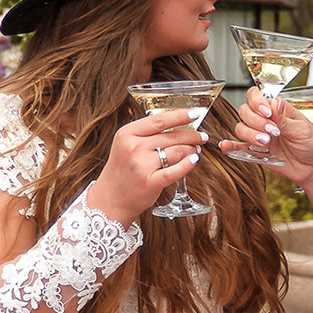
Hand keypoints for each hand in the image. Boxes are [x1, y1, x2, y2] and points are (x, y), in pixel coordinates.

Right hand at [90, 109, 205, 224]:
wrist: (110, 199)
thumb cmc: (122, 171)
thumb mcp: (125, 145)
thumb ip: (146, 134)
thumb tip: (177, 124)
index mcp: (127, 134)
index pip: (159, 120)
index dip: (180, 115)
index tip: (196, 113)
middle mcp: (133, 147)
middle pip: (171, 136)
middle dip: (192, 135)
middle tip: (201, 136)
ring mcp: (141, 165)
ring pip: (176, 151)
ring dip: (191, 150)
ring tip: (196, 150)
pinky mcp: (150, 182)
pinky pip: (176, 170)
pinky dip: (188, 164)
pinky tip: (194, 160)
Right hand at [218, 88, 312, 181]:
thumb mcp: (302, 129)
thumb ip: (284, 117)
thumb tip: (274, 102)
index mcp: (276, 109)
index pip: (256, 96)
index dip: (257, 102)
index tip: (268, 113)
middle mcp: (265, 120)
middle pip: (244, 111)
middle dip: (255, 121)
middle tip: (273, 132)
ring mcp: (258, 135)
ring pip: (240, 128)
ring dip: (249, 134)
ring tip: (266, 143)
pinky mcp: (255, 152)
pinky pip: (238, 147)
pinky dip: (230, 146)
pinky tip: (225, 146)